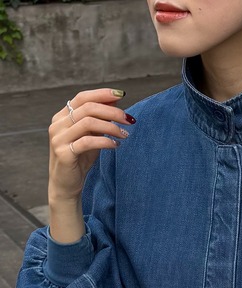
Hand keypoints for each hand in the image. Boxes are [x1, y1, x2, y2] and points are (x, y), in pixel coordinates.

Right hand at [48, 88, 133, 203]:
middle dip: (112, 112)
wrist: (66, 184)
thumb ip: (100, 119)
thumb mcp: (91, 135)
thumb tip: (115, 100)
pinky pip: (88, 142)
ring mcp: (59, 138)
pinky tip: (115, 146)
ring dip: (111, 127)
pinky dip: (105, 142)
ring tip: (125, 134)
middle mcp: (58, 124)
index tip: (121, 95)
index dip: (102, 94)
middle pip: (88, 108)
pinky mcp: (64, 152)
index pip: (83, 97)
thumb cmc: (80, 158)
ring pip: (88, 122)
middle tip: (129, 119)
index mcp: (62, 116)